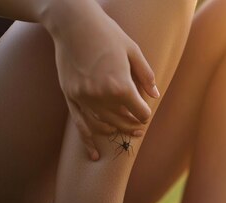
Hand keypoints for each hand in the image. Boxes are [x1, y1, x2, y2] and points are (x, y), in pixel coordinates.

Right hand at [41, 0, 159, 160]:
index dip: (145, 114)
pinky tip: (94, 155)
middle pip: (122, 121)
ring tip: (122, 133)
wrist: (73, 24)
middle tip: (139, 128)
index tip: (146, 112)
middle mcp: (101, 95)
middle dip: (133, 126)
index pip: (140, 112)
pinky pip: (80, 125)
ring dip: (115, 132)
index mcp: (121, 85)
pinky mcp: (70, 97)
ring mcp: (83, 98)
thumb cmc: (107, 33)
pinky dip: (88, 142)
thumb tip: (154, 96)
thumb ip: (145, 76)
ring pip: (103, 126)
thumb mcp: (133, 51)